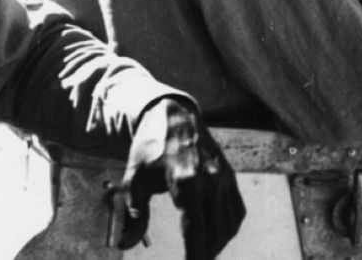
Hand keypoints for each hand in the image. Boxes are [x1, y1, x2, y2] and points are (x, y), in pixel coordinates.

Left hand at [118, 98, 244, 258]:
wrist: (175, 115)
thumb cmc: (151, 147)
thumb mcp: (134, 178)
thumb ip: (133, 214)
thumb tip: (124, 244)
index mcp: (185, 181)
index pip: (195, 229)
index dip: (194, 254)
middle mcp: (211, 180)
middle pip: (215, 231)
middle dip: (205, 254)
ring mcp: (224, 178)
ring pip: (229, 224)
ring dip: (218, 245)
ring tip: (202, 254)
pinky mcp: (230, 176)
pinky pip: (237, 210)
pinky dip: (229, 228)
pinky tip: (216, 236)